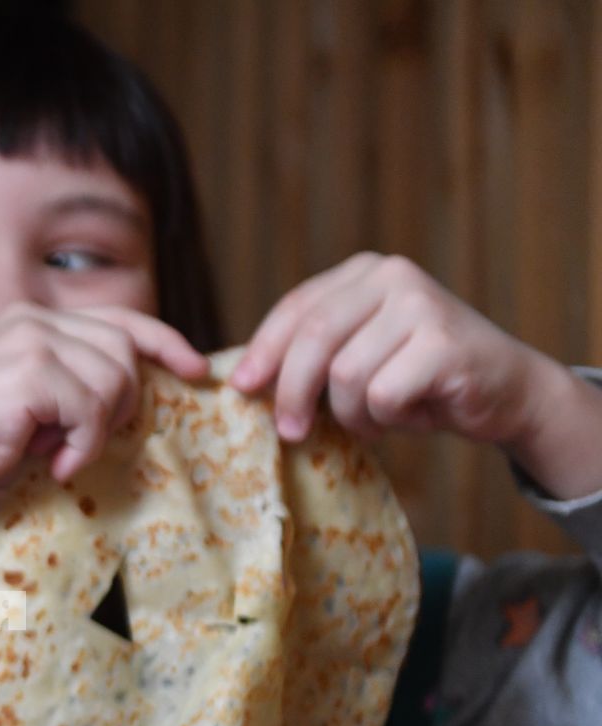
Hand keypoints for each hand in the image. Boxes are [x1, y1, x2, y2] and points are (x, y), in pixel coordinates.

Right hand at [0, 302, 207, 494]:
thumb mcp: (34, 400)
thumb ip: (74, 381)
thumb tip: (138, 387)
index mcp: (33, 320)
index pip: (119, 319)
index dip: (165, 341)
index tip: (197, 369)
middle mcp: (33, 320)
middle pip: (124, 352)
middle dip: (121, 403)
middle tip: (84, 441)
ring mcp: (30, 342)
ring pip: (113, 380)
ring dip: (96, 429)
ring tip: (61, 452)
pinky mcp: (30, 373)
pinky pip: (91, 409)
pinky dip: (82, 444)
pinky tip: (54, 462)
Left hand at [230, 252, 566, 447]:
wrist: (506, 390)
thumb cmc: (419, 378)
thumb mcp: (359, 355)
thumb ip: (313, 354)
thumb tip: (241, 379)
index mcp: (365, 273)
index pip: (296, 308)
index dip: (263, 350)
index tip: (240, 387)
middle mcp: (392, 277)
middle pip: (313, 338)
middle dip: (291, 391)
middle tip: (290, 431)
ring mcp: (420, 304)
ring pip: (345, 374)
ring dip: (352, 414)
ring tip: (376, 419)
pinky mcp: (443, 342)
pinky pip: (382, 395)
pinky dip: (386, 419)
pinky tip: (409, 415)